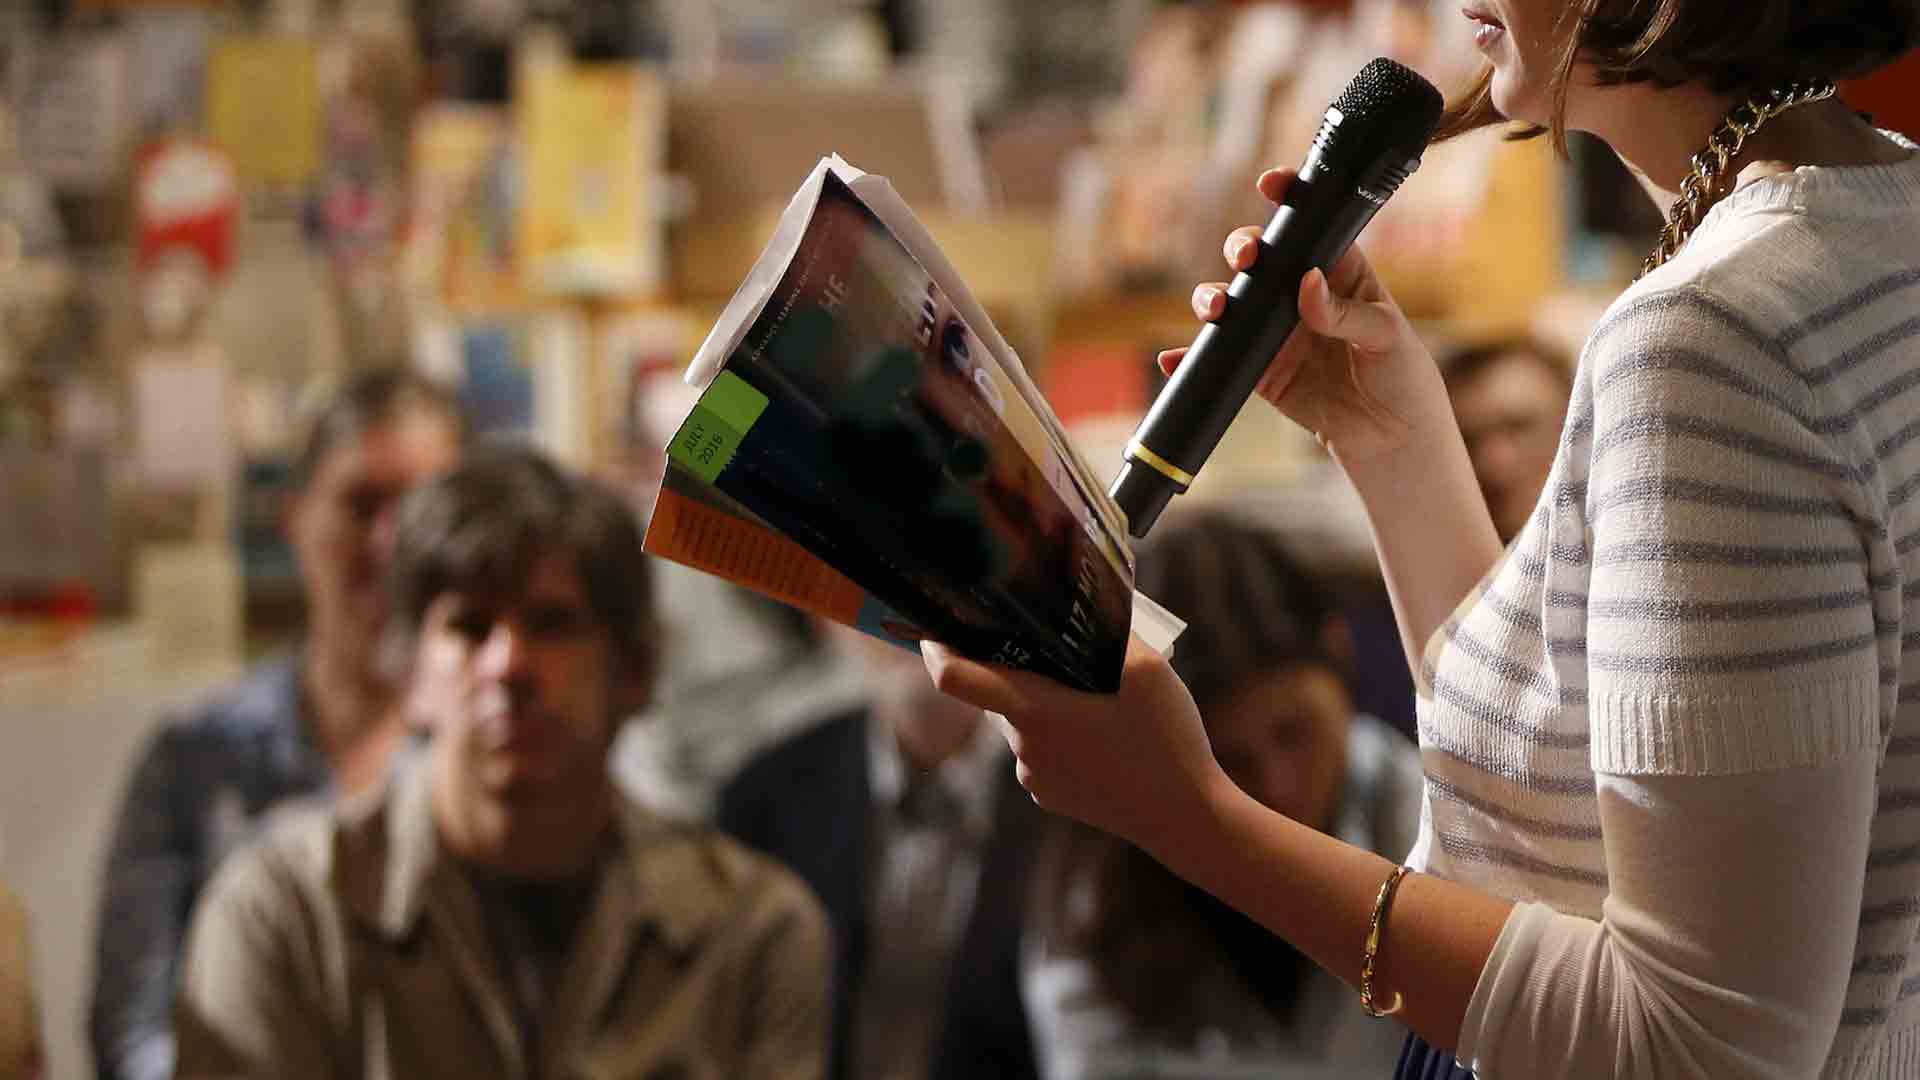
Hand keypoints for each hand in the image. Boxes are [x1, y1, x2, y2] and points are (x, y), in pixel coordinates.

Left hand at [921, 635, 1232, 854]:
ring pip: (1023, 722)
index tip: (936, 628)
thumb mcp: (1147, 669)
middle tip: (1064, 651)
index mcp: (1034, 711)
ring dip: (1047, 703)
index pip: (954, 677)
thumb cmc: (1165, 740)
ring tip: (1100, 698)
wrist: (1185, 817)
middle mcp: (1023, 747)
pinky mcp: (1051, 796)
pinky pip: (1042, 752)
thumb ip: (1108, 634)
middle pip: (999, 693)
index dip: (937, 648)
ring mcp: (1034, 777)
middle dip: (1021, 668)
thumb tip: (1086, 612)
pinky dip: (1061, 735)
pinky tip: (1105, 734)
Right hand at [1163, 168, 1447, 466]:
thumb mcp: (1386, 337)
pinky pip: (1219, 358)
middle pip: (1261, 258)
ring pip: (1232, 302)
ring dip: (1212, 298)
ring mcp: (1277, 331)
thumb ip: (1346, 313)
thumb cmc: (1402, 377)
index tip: (1271, 183)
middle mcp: (1301, 294)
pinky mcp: (1260, 369)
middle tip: (1247, 258)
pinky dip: (1191, 358)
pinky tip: (1173, 358)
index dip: (1290, 199)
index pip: (1312, 226)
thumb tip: (1306, 283)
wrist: (1390, 439)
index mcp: (1341, 272)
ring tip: (1215, 310)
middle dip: (1243, 248)